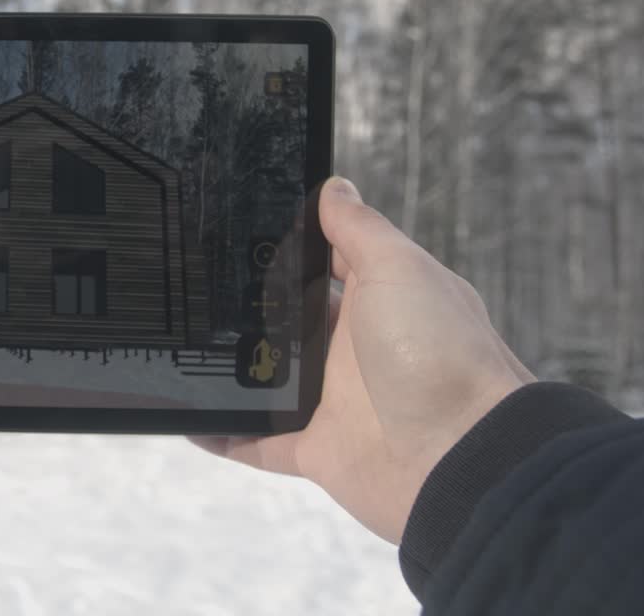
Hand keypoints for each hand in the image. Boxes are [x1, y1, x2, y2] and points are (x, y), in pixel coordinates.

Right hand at [193, 178, 533, 542]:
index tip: (239, 228)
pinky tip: (189, 421)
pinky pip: (259, 442)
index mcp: (379, 301)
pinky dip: (226, 436)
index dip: (291, 246)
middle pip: (291, 323)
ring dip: (232, 369)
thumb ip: (359, 229)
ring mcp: (334, 401)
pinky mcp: (316, 450)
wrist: (461, 457)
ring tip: (182, 345)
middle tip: (193, 285)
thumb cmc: (440, 354)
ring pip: (269, 381)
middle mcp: (354, 349)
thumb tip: (334, 186)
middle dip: (250, 308)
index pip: (327, 265)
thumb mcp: (399, 269)